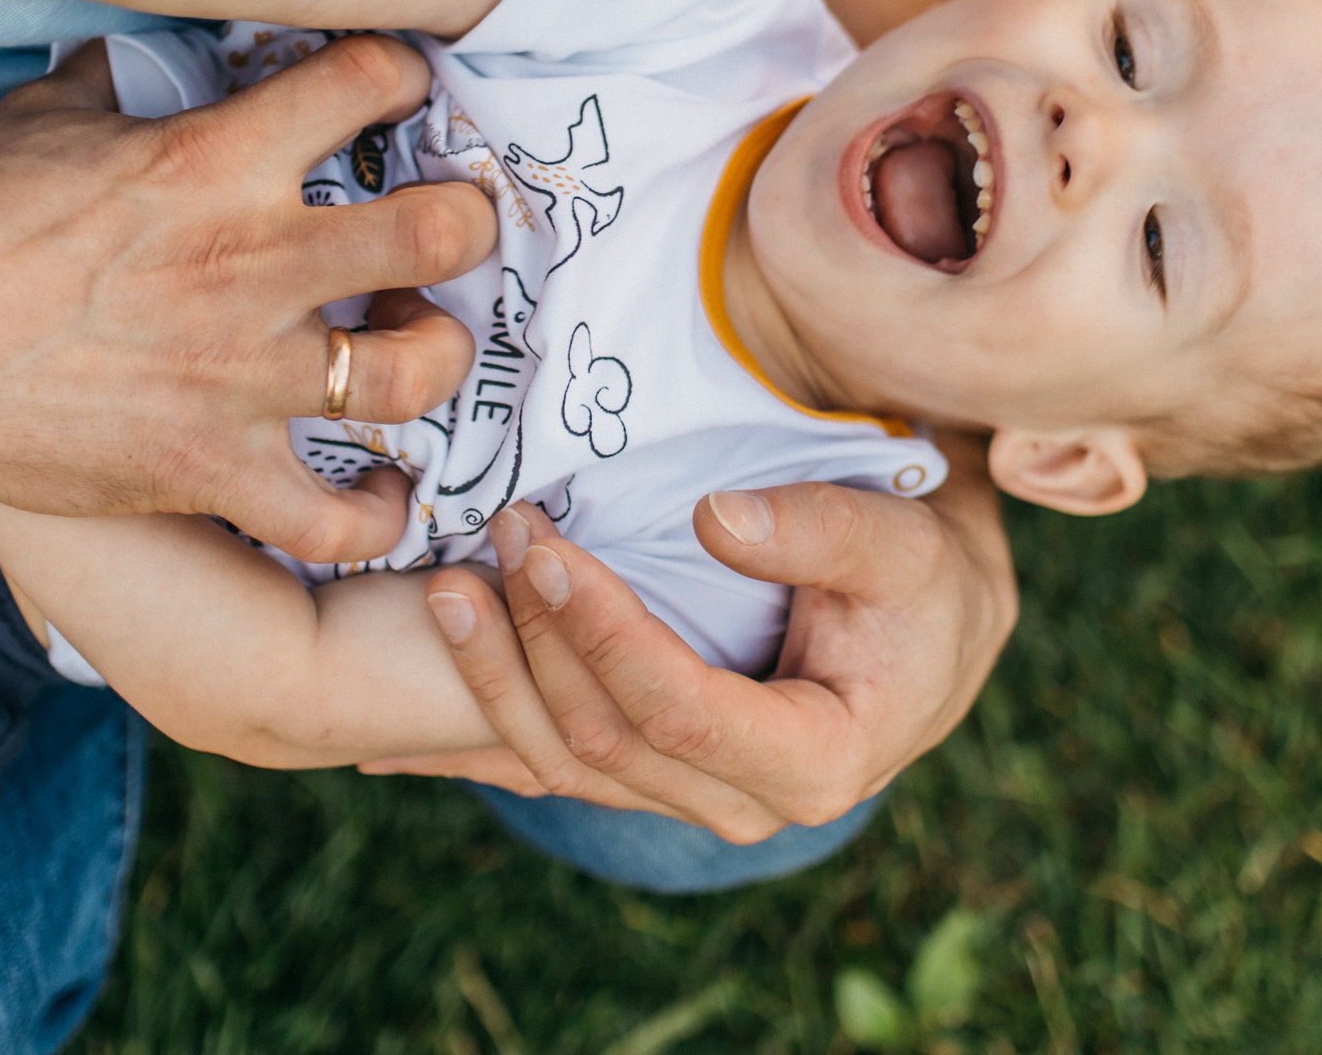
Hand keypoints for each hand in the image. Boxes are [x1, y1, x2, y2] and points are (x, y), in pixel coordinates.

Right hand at [0, 34, 493, 565]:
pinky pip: (339, 518)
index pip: (368, 82)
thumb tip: (145, 60)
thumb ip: (114, 85)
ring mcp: (242, 375)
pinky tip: (379, 489)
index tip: (397, 90)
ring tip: (419, 344)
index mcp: (214, 158)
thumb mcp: (32, 122)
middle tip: (450, 224)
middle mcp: (253, 262)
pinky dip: (375, 514)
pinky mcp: (214, 470)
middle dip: (469, 220)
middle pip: (442, 231)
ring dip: (438, 355)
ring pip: (419, 373)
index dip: (401, 75)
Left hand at [371, 443, 1016, 840]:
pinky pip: (551, 770)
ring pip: (564, 761)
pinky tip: (388, 744)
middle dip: (535, 638)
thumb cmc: (927, 576)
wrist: (933, 628)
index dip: (601, 633)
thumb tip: (715, 517)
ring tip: (442, 587)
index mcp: (814, 761)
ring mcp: (693, 799)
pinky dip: (476, 743)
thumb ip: (821, 529)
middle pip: (604, 738)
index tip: (545, 550)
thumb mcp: (905, 539)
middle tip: (495, 533)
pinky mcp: (653, 777)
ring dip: (494, 676)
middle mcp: (746, 804)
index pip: (677, 710)